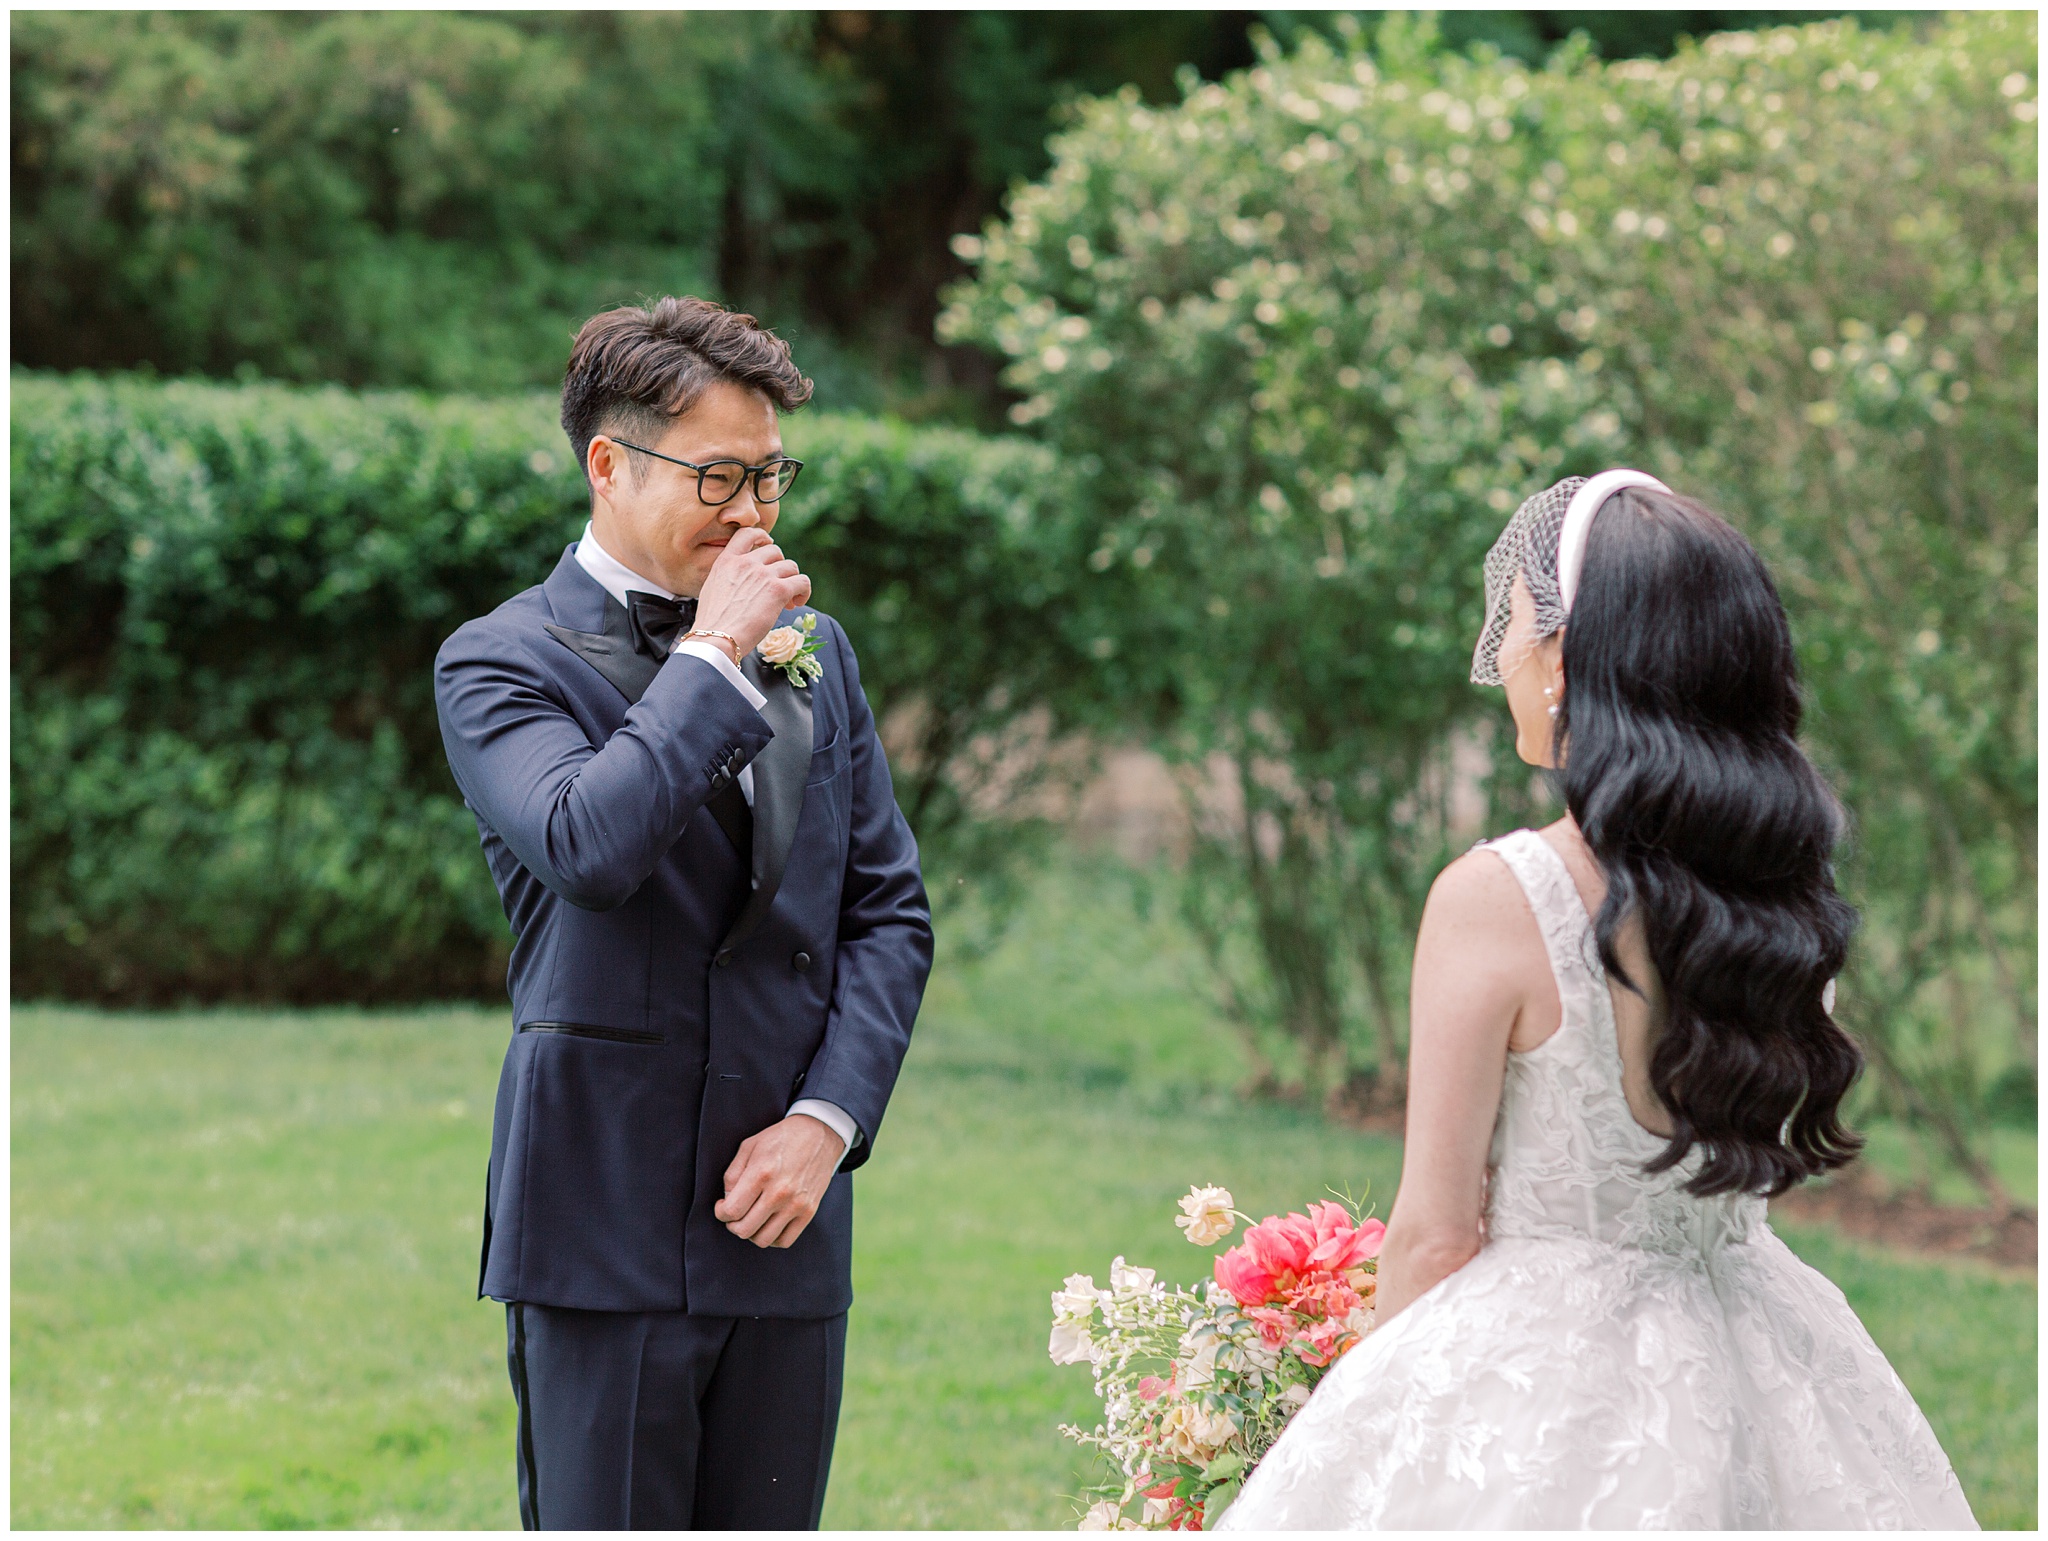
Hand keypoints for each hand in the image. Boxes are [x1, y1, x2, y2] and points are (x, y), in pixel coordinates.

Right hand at [694, 528, 811, 655]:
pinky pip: (802, 581)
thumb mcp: (712, 589)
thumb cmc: (713, 623)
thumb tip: (743, 582)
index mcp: (726, 561)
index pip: (747, 534)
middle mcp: (746, 563)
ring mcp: (763, 575)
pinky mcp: (778, 590)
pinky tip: (797, 603)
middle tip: (777, 587)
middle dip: (779, 567)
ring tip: (788, 600)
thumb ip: (729, 577)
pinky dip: (804, 591)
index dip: (762, 537)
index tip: (768, 547)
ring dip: (792, 581)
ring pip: (791, 566)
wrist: (716, 638)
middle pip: (775, 551)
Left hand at [714, 1112, 843, 1248]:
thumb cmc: (781, 1139)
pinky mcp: (809, 1212)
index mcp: (761, 1173)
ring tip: (751, 1219)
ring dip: (751, 1233)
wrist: (818, 1134)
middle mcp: (779, 1192)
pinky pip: (785, 1241)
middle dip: (732, 1225)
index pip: (732, 1210)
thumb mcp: (749, 1146)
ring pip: (763, 1240)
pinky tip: (768, 1225)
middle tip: (734, 1215)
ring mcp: (796, 1204)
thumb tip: (727, 1200)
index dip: (720, 1213)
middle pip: (744, 1229)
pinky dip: (772, 1238)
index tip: (722, 1207)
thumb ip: (732, 1174)